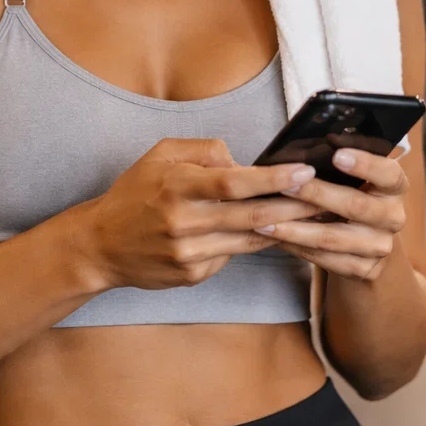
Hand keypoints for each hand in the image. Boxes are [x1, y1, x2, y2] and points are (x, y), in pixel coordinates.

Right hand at [75, 138, 325, 291]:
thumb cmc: (134, 194)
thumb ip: (203, 150)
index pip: (233, 183)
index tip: (302, 172)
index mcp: (176, 187)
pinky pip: (231, 255)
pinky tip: (271, 232)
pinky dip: (252, 242)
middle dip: (293, 206)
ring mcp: (189, 254)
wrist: (100, 246)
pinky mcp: (193, 275)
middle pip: (249, 215)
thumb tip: (241, 162)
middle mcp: (183, 223)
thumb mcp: (160, 155)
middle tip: (326, 196)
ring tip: (314, 215)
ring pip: (248, 240)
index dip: (271, 180)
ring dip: (283, 227)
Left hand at [253, 146, 407, 282]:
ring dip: (295, 228)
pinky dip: (296, 247)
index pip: (388, 173)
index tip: (337, 155)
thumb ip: (339, 167)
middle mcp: (394, 217)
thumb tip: (298, 152)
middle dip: (316, 193)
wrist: (368, 246)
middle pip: (355, 205)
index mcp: (394, 187)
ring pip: (333, 237)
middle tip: (285, 184)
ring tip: (264, 220)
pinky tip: (275, 238)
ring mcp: (381, 246)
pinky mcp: (365, 270)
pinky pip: (324, 259)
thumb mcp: (356, 180)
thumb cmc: (353, 198)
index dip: (365, 164)